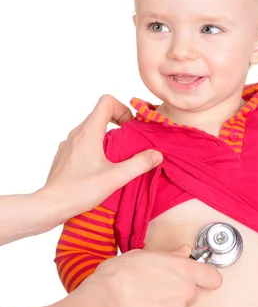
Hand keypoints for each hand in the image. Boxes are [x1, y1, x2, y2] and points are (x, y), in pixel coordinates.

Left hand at [40, 94, 162, 224]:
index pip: (106, 102)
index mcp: (88, 132)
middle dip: (118, 125)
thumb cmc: (80, 190)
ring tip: (116, 159)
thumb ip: (139, 164)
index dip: (122, 109)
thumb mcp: (115, 178)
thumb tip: (156, 155)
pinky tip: (100, 168)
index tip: (129, 128)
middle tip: (129, 144)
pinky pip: (83, 142)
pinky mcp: (65, 155)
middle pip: (100, 115)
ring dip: (107, 138)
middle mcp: (76, 133)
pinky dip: (96, 148)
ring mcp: (68, 144)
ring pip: (91, 130)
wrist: (51, 205)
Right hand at [88, 244, 221, 306]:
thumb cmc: (120, 275)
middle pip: (192, 294)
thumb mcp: (145, 255)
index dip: (207, 278)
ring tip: (144, 301)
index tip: (203, 278)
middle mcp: (185, 292)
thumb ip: (170, 256)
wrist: (104, 302)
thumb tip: (184, 251)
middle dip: (179, 292)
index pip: (212, 277)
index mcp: (183, 270)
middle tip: (157, 286)